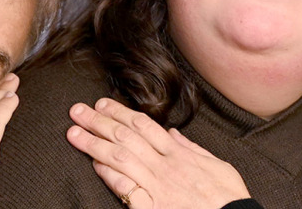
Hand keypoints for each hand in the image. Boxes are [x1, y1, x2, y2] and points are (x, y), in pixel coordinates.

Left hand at [67, 98, 250, 208]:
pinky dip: (110, 176)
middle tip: (77, 110)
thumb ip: (193, 149)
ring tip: (74, 133)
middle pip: (127, 138)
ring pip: (121, 158)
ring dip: (95, 144)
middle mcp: (166, 166)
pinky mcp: (153, 208)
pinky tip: (94, 165)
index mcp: (180, 154)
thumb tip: (174, 134)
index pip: (145, 126)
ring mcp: (158, 187)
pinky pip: (127, 189)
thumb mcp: (217, 165)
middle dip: (100, 122)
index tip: (103, 103)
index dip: (121, 113)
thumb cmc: (228, 196)